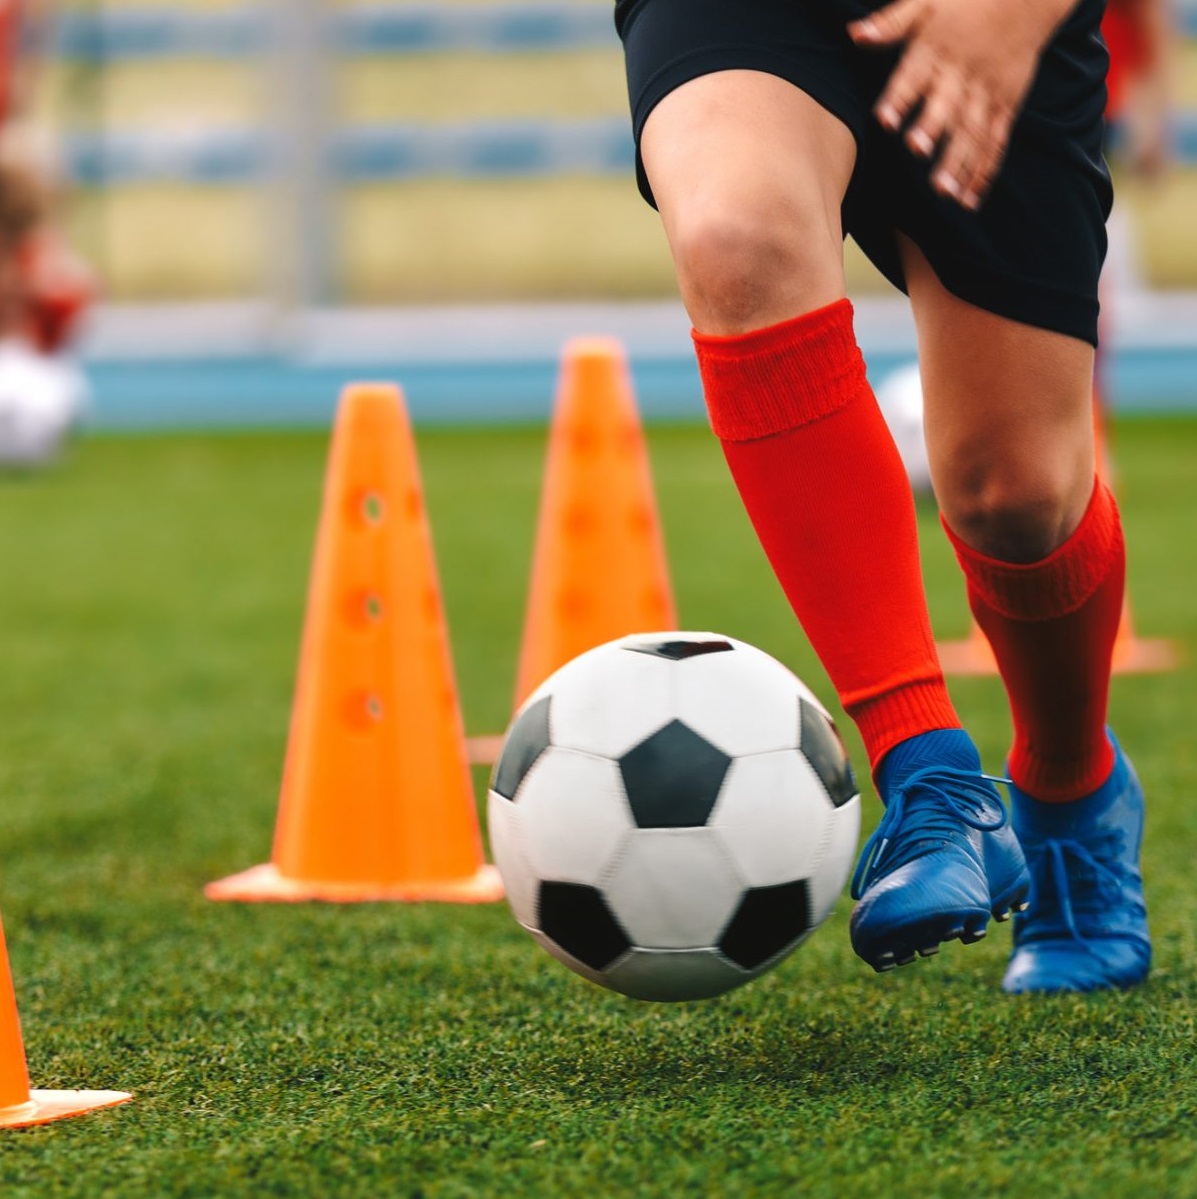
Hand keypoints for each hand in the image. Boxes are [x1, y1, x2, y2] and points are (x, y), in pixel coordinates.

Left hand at [848, 0, 1072, 209]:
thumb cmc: (965, 1)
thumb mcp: (924, 3)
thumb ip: (890, 23)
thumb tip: (854, 34)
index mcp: (935, 51)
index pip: (913, 76)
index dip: (899, 97)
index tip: (884, 120)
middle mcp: (961, 75)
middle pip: (947, 105)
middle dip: (933, 129)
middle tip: (917, 151)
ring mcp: (986, 93)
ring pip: (972, 131)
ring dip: (959, 163)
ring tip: (944, 193)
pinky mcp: (1005, 107)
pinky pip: (996, 141)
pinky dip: (984, 170)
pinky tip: (970, 198)